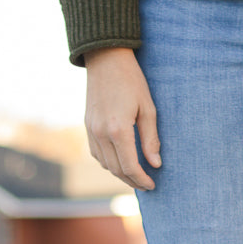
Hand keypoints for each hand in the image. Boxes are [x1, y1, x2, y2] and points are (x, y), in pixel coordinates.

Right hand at [83, 47, 161, 189]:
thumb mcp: (148, 108)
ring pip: (105, 165)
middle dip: (132, 180)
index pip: (130, 167)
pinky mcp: (87, 126)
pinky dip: (109, 163)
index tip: (152, 184)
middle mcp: (101, 133)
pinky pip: (97, 154)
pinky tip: (120, 162)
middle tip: (146, 184)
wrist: (105, 58)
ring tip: (135, 175)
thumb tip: (156, 164)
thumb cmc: (132, 81)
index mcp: (118, 130)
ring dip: (120, 174)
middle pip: (117, 170)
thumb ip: (151, 139)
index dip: (142, 180)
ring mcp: (91, 131)